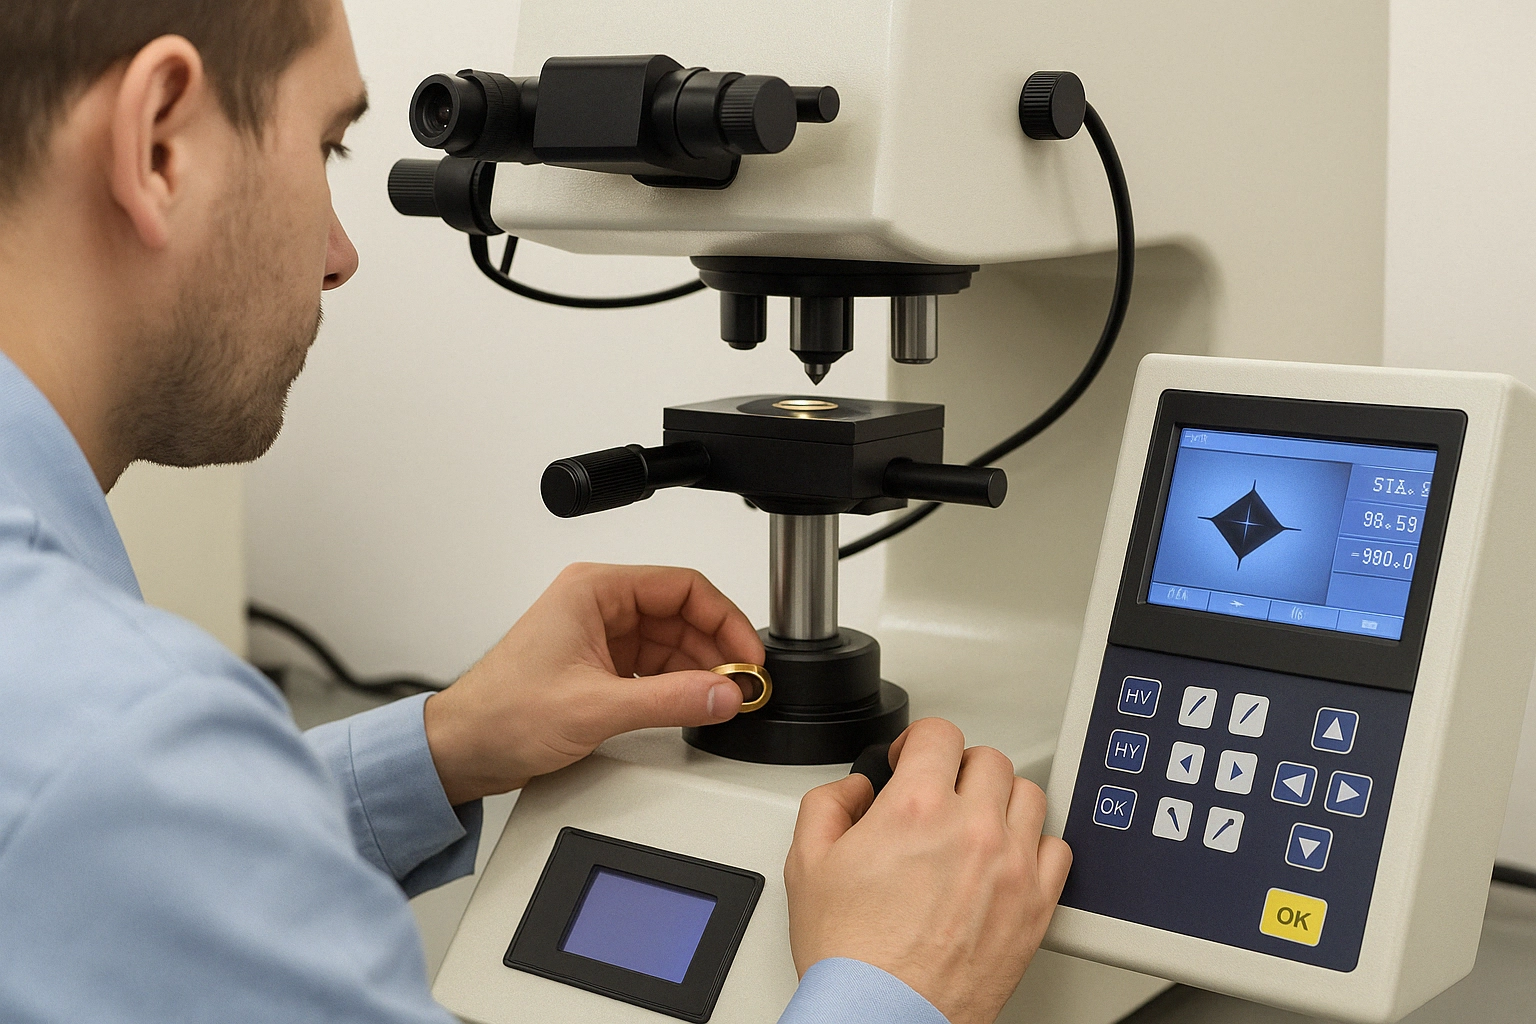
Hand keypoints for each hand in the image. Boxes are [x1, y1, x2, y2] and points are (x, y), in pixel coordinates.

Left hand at [423, 563, 763, 803]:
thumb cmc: (500, 714)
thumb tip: (724, 693)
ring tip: (724, 699)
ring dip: (700, 670)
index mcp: (594, 590)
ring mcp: (598, 637)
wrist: (461, 750)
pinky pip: (654, 668)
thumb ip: (669, 700)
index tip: (748, 655)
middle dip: (717, 649)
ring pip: (672, 643)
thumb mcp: (596, 708)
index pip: (683, 587)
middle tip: (743, 685)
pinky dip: (678, 686)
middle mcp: (598, 606)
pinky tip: (694, 705)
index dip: (725, 619)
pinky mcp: (598, 668)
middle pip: (682, 614)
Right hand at [783, 719, 1072, 1023]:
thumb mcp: (807, 863)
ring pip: (1029, 795)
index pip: (940, 733)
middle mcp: (972, 829)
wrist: (886, 1015)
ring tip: (975, 822)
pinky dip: (1035, 846)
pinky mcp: (1035, 905)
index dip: (919, 742)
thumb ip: (828, 804)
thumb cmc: (851, 955)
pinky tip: (1006, 858)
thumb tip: (854, 789)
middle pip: (988, 760)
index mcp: (916, 809)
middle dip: (958, 769)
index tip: (912, 760)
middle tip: (940, 794)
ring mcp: (1011, 866)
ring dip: (1000, 800)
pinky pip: (1057, 849)